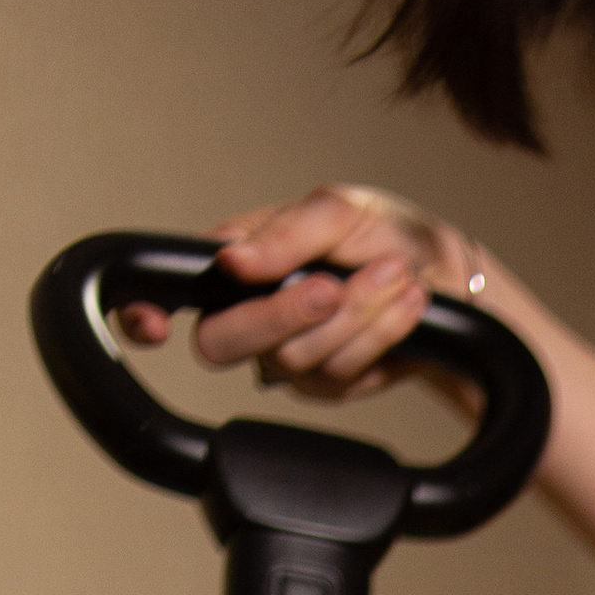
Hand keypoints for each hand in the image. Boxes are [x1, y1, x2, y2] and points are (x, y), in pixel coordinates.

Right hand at [116, 183, 473, 404]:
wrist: (452, 280)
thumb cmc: (385, 234)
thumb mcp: (338, 209)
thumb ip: (284, 232)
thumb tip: (231, 260)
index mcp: (237, 261)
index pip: (171, 289)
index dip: (143, 311)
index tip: (151, 323)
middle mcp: (251, 313)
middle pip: (222, 342)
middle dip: (280, 315)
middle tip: (332, 285)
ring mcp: (288, 357)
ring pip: (295, 357)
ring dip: (357, 312)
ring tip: (395, 273)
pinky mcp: (329, 385)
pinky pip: (341, 371)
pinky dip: (381, 330)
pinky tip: (406, 301)